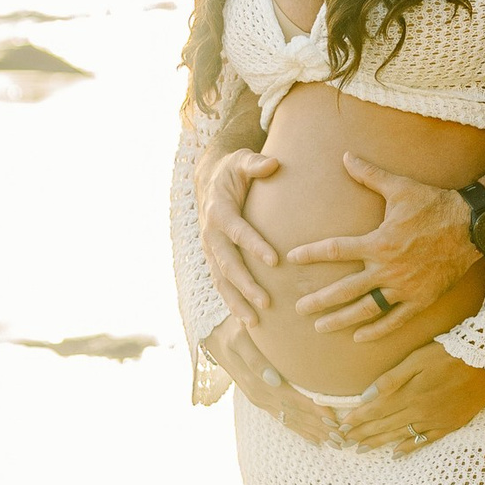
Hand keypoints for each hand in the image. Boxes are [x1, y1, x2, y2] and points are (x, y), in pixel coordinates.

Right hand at [197, 142, 280, 317]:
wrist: (209, 181)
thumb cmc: (233, 171)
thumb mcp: (241, 161)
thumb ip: (256, 163)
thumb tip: (274, 163)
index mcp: (219, 211)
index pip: (238, 231)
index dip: (255, 245)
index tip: (275, 261)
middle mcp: (211, 234)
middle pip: (228, 264)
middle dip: (246, 284)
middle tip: (267, 301)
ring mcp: (210, 251)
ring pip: (222, 280)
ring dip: (237, 302)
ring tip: (255, 323)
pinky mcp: (213, 261)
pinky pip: (221, 285)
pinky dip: (232, 304)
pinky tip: (248, 322)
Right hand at [212, 316, 346, 448]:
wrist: (216, 337)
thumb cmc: (235, 331)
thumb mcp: (240, 338)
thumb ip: (254, 359)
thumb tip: (274, 379)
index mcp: (257, 380)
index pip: (290, 397)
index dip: (312, 409)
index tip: (333, 418)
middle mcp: (260, 394)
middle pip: (294, 413)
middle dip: (318, 426)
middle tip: (342, 438)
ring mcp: (261, 400)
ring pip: (290, 420)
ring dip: (313, 432)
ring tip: (335, 443)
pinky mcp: (261, 402)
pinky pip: (282, 419)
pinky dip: (300, 430)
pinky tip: (316, 440)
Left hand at [287, 158, 481, 338]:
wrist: (471, 227)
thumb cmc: (434, 205)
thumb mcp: (401, 187)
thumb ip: (370, 175)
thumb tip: (345, 156)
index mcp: (379, 243)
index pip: (337, 250)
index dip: (312, 253)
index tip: (292, 258)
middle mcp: (388, 269)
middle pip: (346, 289)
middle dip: (320, 300)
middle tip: (298, 309)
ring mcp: (405, 288)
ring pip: (367, 309)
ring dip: (341, 319)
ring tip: (320, 327)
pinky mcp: (421, 299)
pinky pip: (395, 319)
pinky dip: (377, 330)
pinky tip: (359, 337)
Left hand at [338, 338, 484, 456]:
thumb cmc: (451, 353)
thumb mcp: (418, 358)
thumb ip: (391, 379)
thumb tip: (366, 397)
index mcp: (409, 394)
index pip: (376, 411)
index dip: (357, 419)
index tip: (341, 427)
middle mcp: (419, 411)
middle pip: (384, 426)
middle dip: (362, 434)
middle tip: (343, 443)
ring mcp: (435, 421)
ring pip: (400, 435)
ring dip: (379, 443)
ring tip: (361, 450)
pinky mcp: (450, 425)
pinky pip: (425, 441)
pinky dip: (409, 448)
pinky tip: (396, 455)